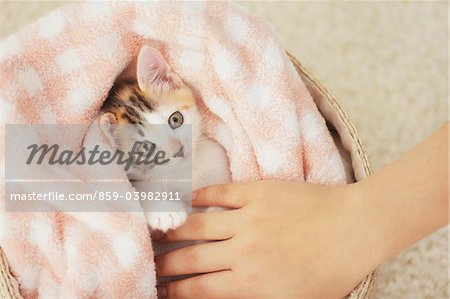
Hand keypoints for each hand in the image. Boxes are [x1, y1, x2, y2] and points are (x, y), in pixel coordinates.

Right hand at [155, 181, 374, 298]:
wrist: (354, 229)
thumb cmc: (330, 272)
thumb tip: (223, 296)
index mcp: (250, 283)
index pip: (198, 289)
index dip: (175, 291)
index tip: (160, 289)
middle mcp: (242, 251)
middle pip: (190, 259)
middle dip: (166, 264)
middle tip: (152, 262)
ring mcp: (248, 218)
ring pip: (197, 225)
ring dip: (174, 230)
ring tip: (159, 233)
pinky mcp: (257, 193)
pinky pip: (219, 194)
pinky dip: (200, 196)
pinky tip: (188, 199)